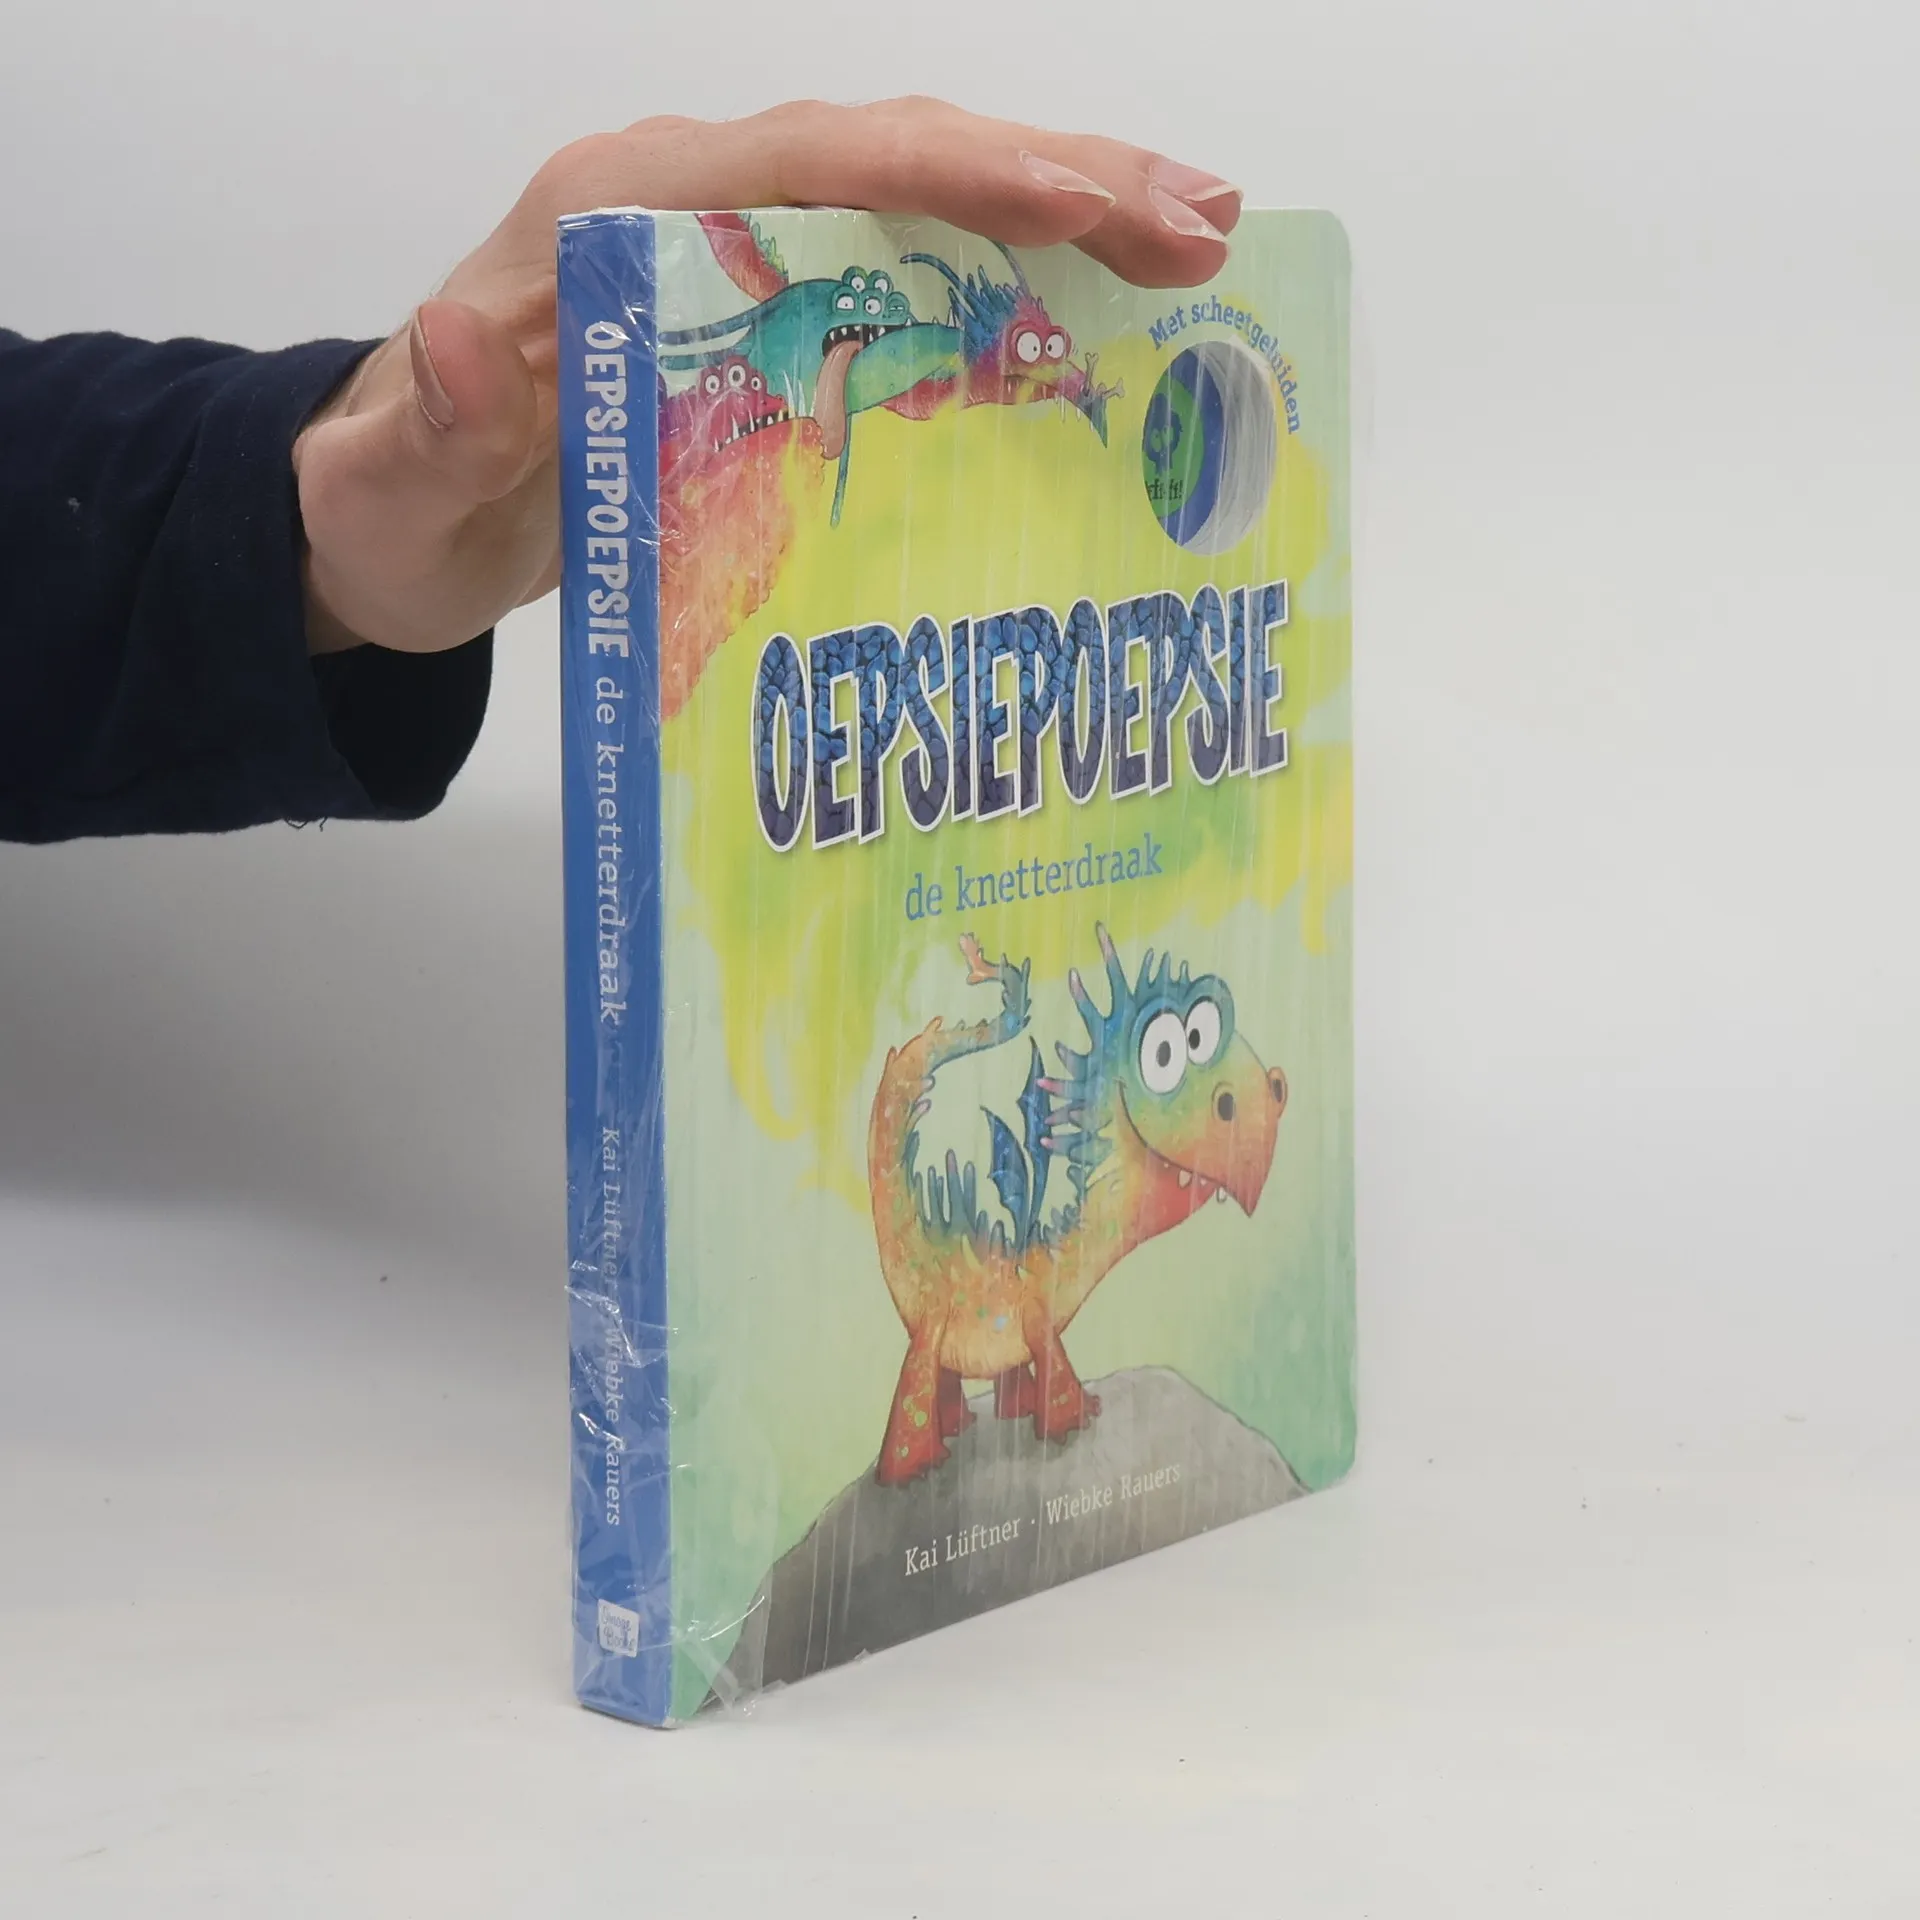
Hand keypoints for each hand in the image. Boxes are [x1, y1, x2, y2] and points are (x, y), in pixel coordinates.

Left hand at [293, 97, 1242, 656]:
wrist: (396, 517)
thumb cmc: (399, 499)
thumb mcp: (398, 484)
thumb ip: (434, 421)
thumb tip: (453, 339)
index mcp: (618, 212)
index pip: (815, 160)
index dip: (956, 175)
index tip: (1081, 207)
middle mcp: (692, 202)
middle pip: (901, 155)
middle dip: (1061, 178)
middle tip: (1204, 222)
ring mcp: (740, 249)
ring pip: (924, 196)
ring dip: (1066, 210)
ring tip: (1196, 238)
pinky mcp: (771, 310)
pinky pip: (912, 263)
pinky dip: (1016, 273)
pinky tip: (1104, 303)